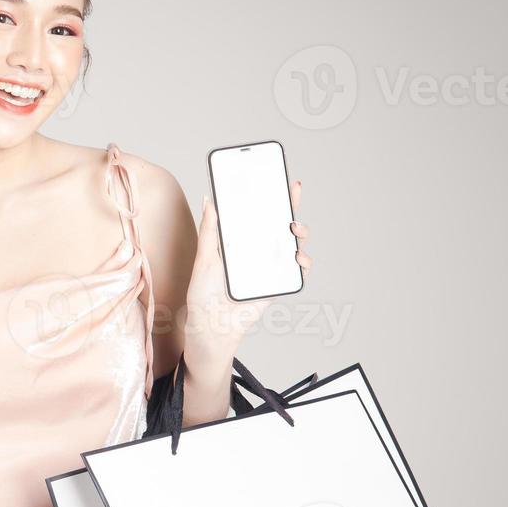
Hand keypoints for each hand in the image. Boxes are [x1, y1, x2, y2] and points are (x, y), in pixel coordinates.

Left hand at [183, 179, 310, 358]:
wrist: (212, 327)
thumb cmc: (204, 295)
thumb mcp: (205, 259)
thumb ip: (210, 231)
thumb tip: (209, 200)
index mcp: (240, 242)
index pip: (258, 216)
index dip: (270, 197)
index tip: (278, 179)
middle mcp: (257, 252)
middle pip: (280, 226)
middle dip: (290, 209)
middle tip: (290, 198)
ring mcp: (269, 268)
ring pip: (293, 245)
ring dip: (300, 234)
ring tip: (293, 230)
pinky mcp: (277, 284)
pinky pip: (297, 272)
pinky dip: (303, 263)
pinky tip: (297, 258)